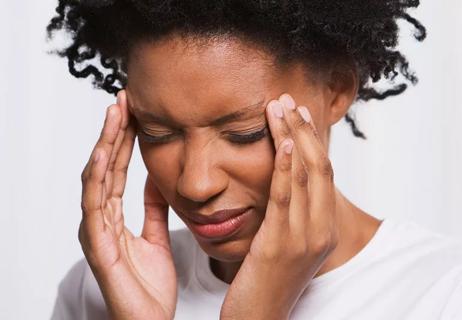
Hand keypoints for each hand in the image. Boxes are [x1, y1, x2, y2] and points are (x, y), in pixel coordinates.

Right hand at [79, 90, 176, 319]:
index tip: (133, 111)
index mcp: (114, 216)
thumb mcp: (156, 237)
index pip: (117, 169)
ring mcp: (96, 231)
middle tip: (123, 100)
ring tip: (114, 113)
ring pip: (96, 178)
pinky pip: (95, 206)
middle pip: (104, 167)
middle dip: (113, 132)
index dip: (124, 140)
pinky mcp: (98, 246)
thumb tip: (157, 181)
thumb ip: (153, 209)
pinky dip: (96, 177)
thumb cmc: (150, 286)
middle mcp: (101, 219)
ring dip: (104, 144)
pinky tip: (102, 153)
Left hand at [220, 94, 338, 319]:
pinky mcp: (280, 244)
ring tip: (277, 108)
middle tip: (286, 100)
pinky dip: (285, 167)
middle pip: (318, 166)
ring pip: (303, 175)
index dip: (311, 139)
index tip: (299, 113)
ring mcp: (303, 237)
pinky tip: (280, 144)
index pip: (324, 172)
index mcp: (324, 227)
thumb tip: (280, 179)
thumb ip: (289, 211)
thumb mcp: (286, 240)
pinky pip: (285, 197)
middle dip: (302, 129)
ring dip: (290, 137)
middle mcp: (321, 230)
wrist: (258, 317)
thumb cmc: (268, 277)